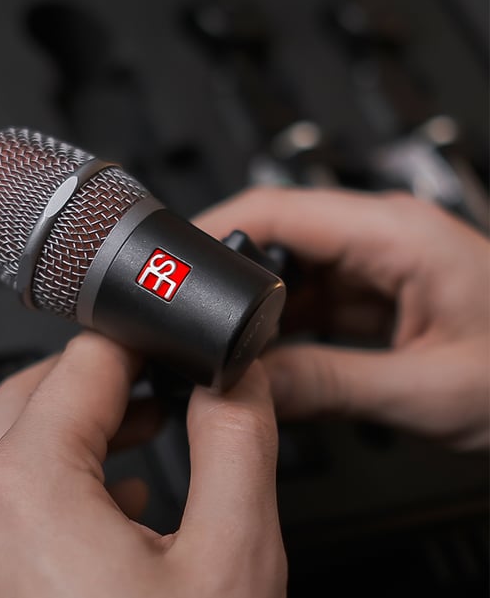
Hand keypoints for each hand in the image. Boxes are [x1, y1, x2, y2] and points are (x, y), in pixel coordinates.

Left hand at [0, 333, 285, 597]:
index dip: (138, 342)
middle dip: (103, 380)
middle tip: (162, 385)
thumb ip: (237, 439)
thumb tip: (233, 378)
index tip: (174, 344)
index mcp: (25, 487)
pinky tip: (115, 507)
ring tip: (146, 435)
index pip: (81, 363)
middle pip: (33, 395)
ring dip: (80, 428)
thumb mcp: (233, 555)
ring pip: (14, 447)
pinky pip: (7, 504)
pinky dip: (59, 481)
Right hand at [196, 188, 489, 449]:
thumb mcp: (428, 391)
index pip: (276, 207)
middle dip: (231, 284)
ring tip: (237, 354)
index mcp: (394, 234)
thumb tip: (246, 383)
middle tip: (197, 329)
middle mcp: (381, 237)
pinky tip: (276, 362)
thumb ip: (328, 385)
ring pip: (290, 277)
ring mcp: (379, 264)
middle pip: (275, 240)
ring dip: (260, 315)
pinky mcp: (379, 292)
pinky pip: (313, 302)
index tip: (170, 265)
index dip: (213, 230)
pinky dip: (287, 331)